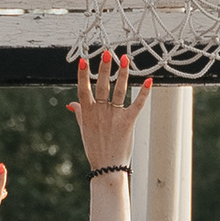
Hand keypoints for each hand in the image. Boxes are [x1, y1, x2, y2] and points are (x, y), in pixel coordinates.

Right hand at [65, 48, 154, 175]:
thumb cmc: (95, 148)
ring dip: (122, 74)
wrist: (107, 167)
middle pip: (102, 85)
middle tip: (107, 53)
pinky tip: (149, 80)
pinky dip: (144, 92)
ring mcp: (114, 116)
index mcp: (88, 113)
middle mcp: (100, 112)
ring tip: (124, 59)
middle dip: (105, 68)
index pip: (83, 89)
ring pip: (118, 91)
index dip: (83, 75)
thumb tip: (70, 104)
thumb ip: (79, 113)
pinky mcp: (128, 122)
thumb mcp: (84, 130)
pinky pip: (137, 104)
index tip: (84, 60)